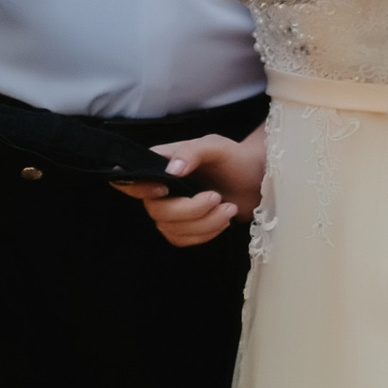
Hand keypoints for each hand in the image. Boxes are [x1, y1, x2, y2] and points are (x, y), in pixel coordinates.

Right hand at [112, 127, 266, 248]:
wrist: (256, 180)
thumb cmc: (235, 158)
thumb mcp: (216, 147)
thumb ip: (192, 152)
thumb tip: (172, 170)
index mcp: (162, 163)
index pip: (132, 179)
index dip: (138, 189)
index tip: (164, 190)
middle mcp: (160, 188)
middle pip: (157, 210)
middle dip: (190, 210)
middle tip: (217, 197)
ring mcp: (171, 210)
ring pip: (171, 229)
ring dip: (204, 223)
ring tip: (228, 208)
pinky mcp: (184, 228)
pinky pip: (183, 240)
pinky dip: (206, 233)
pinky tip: (223, 220)